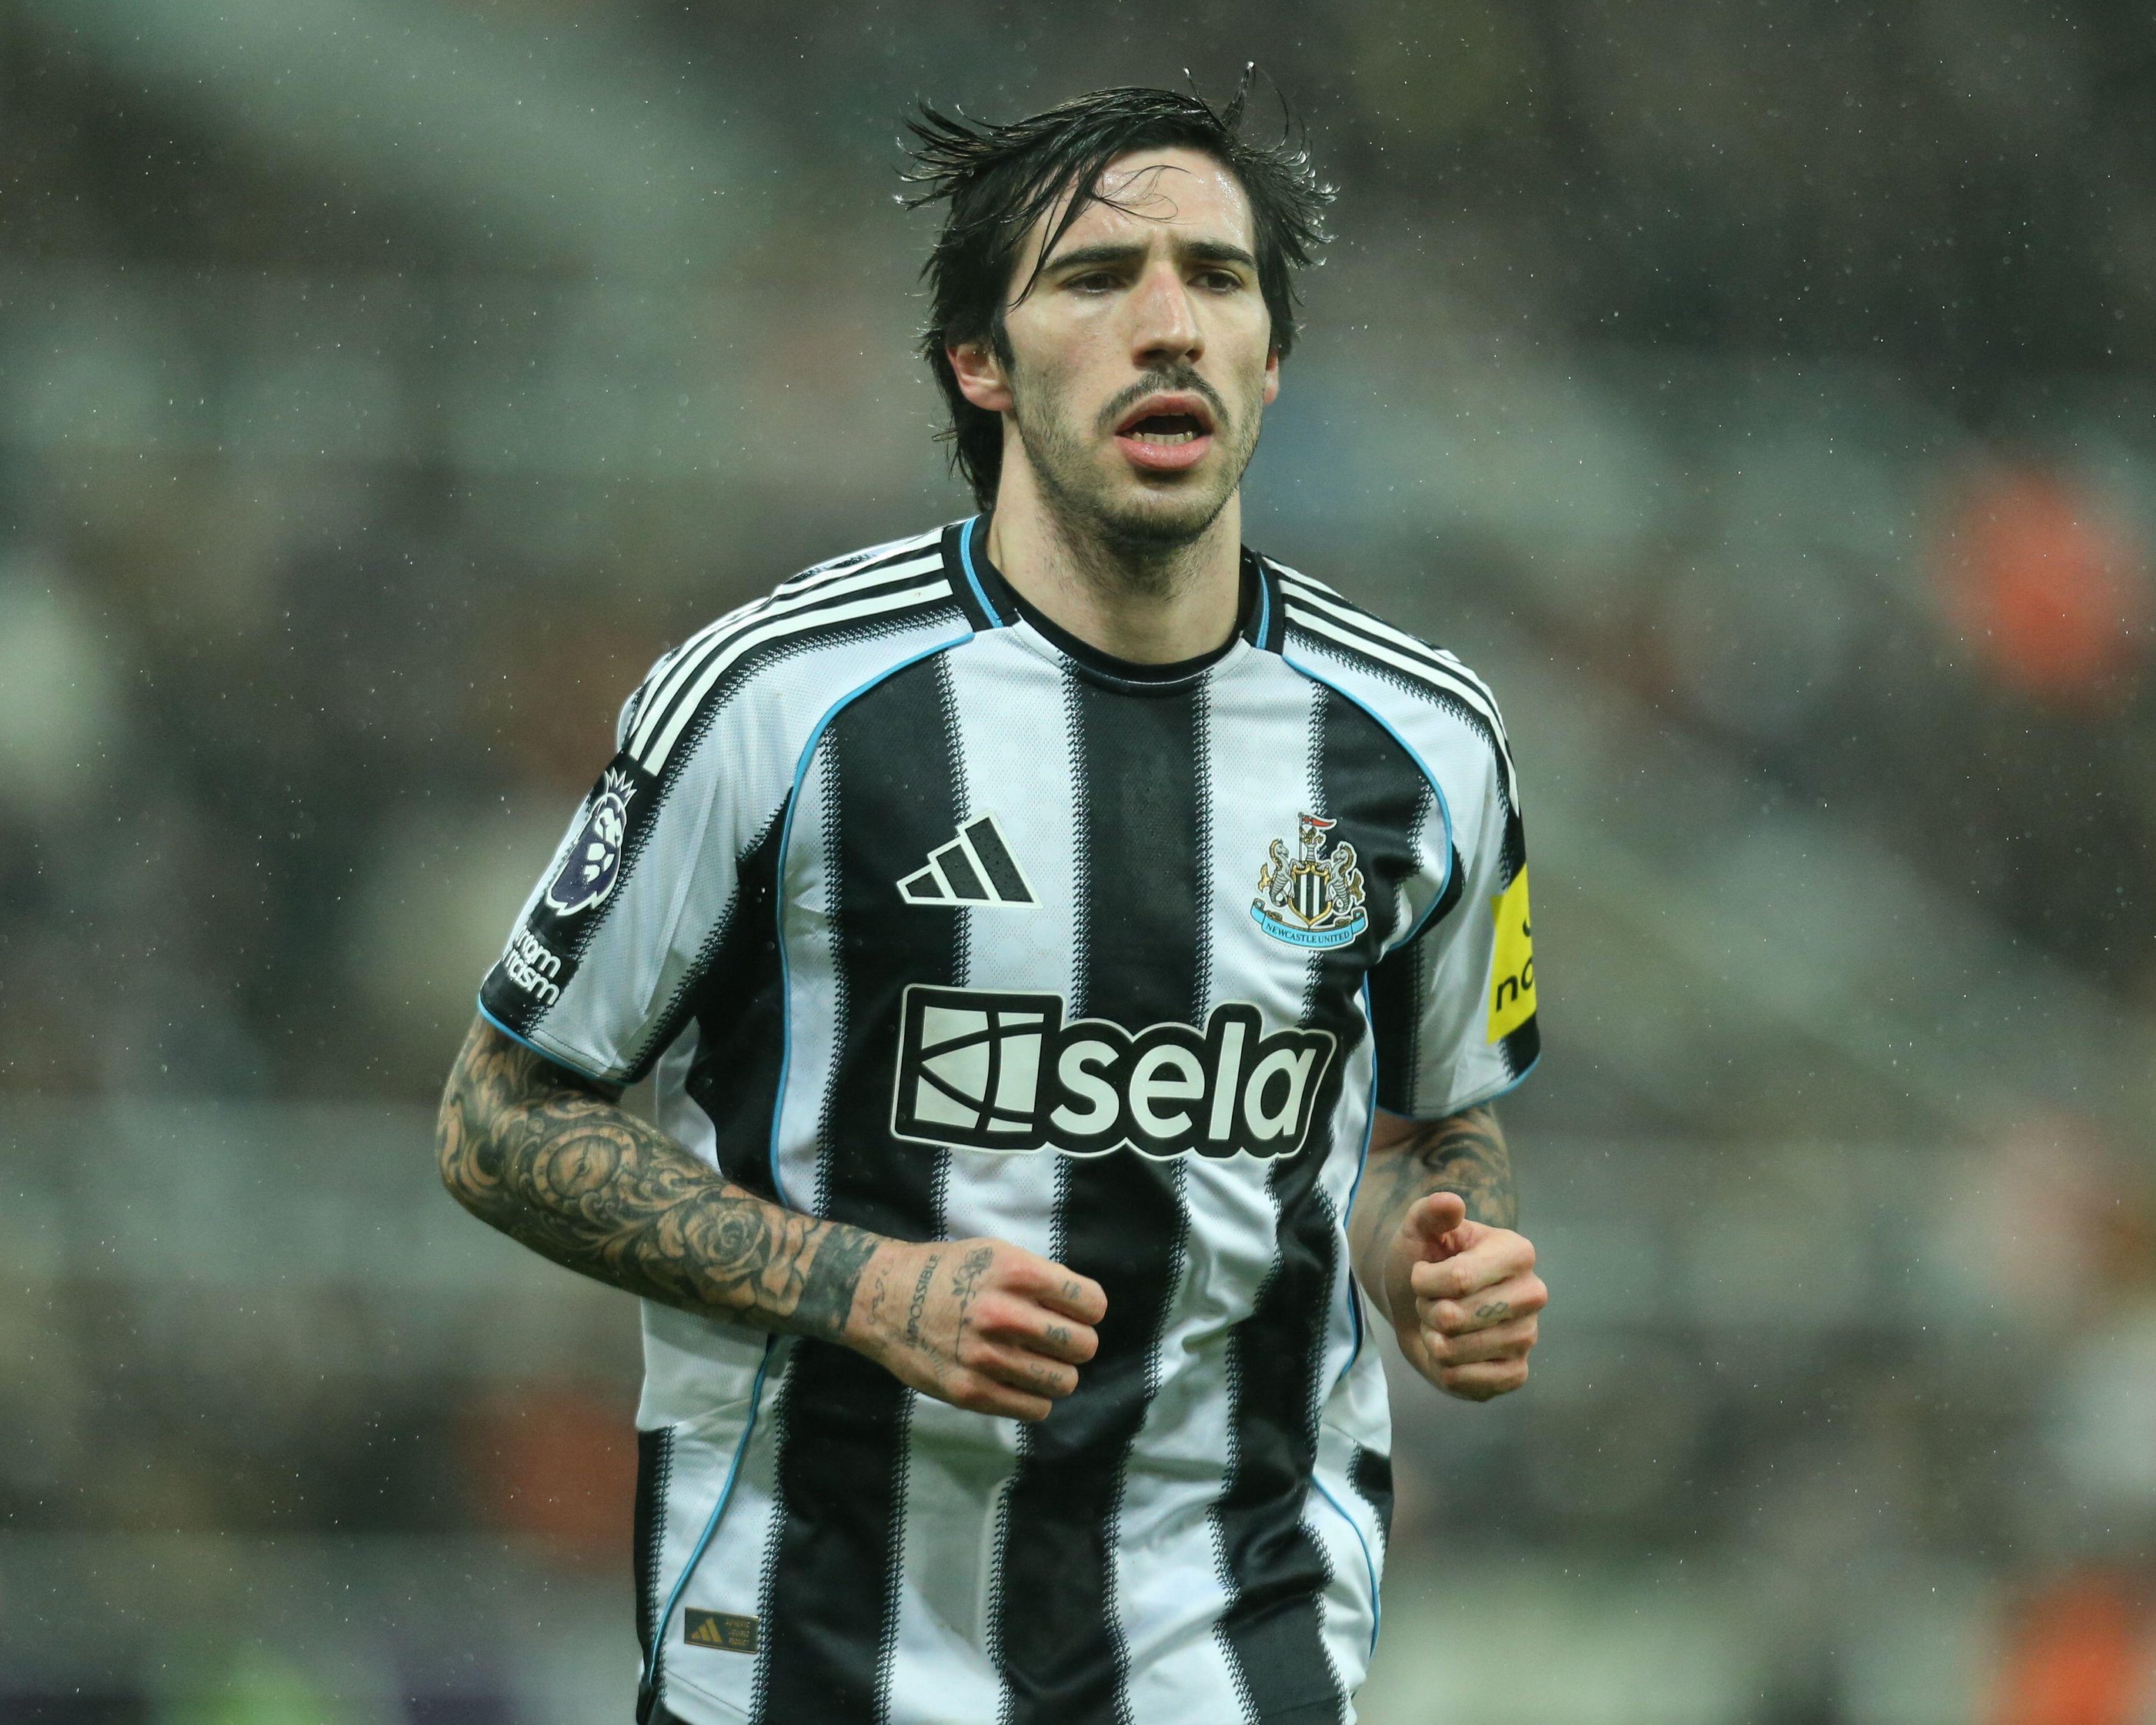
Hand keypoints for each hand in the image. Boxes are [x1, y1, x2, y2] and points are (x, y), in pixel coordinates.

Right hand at [848, 1235, 1106, 1421]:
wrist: (884, 1300)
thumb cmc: (948, 1273)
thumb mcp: (997, 1255)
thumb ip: (1043, 1279)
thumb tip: (1088, 1312)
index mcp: (1015, 1273)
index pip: (1091, 1303)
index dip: (1087, 1309)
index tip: (1073, 1312)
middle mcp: (1003, 1315)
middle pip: (1083, 1346)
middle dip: (1075, 1343)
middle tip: (1055, 1340)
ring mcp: (986, 1357)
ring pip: (1064, 1382)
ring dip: (1056, 1373)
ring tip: (1034, 1361)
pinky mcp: (971, 1392)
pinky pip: (1035, 1408)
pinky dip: (1034, 1397)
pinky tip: (1016, 1380)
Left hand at [1389, 1192, 1544, 1401]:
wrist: (1420, 1305)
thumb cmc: (1424, 1262)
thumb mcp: (1419, 1230)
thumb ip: (1430, 1212)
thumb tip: (1451, 1203)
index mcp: (1518, 1252)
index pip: (1459, 1278)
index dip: (1424, 1281)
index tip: (1422, 1273)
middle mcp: (1533, 1294)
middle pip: (1455, 1317)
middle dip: (1427, 1310)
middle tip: (1433, 1301)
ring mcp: (1528, 1336)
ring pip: (1453, 1351)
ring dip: (1432, 1339)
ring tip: (1441, 1323)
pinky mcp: (1517, 1373)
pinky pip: (1466, 1381)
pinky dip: (1444, 1369)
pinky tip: (1452, 1352)